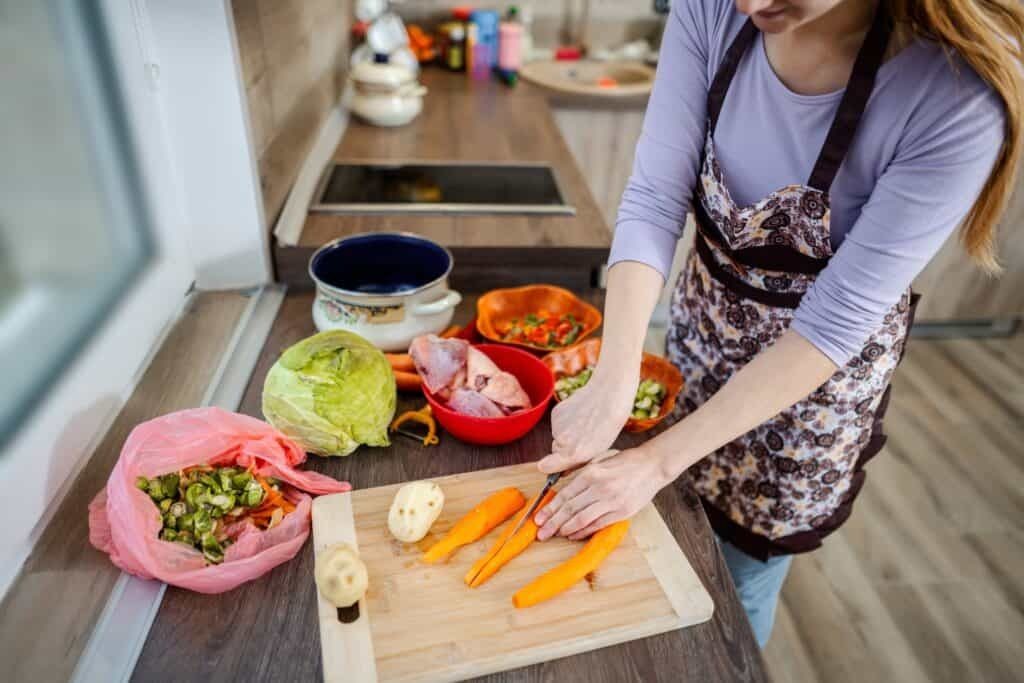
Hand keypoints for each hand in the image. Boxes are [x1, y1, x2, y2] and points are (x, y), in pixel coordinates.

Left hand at [535, 447, 667, 540]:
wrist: (652, 466)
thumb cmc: (625, 462)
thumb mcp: (599, 460)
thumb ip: (581, 473)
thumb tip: (561, 486)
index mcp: (591, 473)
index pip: (565, 495)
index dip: (550, 509)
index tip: (538, 518)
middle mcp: (599, 488)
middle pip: (570, 509)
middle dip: (553, 523)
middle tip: (541, 533)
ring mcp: (611, 501)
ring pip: (582, 519)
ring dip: (566, 529)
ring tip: (555, 535)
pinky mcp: (622, 512)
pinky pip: (597, 525)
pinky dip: (583, 532)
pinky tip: (573, 535)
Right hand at [539, 370, 636, 474]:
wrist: (609, 393)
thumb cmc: (610, 424)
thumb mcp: (598, 450)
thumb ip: (578, 461)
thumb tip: (563, 469)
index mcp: (574, 454)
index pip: (546, 466)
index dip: (550, 467)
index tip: (551, 467)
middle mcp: (562, 441)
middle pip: (556, 450)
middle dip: (565, 448)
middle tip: (584, 439)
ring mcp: (557, 425)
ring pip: (557, 435)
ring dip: (567, 433)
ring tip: (586, 424)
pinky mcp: (556, 412)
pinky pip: (558, 422)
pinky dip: (566, 420)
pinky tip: (580, 414)